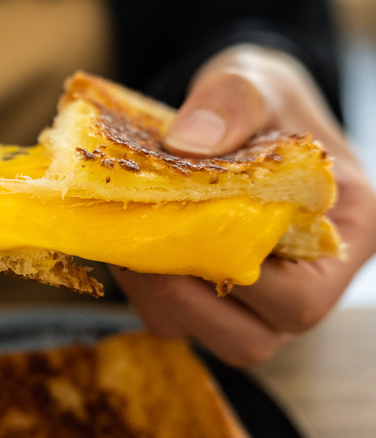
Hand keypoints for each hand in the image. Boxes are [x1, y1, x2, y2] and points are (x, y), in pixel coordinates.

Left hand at [110, 45, 375, 365]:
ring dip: (157, 299)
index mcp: (343, 234)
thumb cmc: (261, 100)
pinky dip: (142, 292)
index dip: (238, 280)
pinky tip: (127, 244)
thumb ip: (231, 102)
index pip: (302, 297)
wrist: (237, 111)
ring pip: (205, 336)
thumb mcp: (253, 81)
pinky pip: (174, 320)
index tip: (187, 231)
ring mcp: (258, 297)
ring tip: (130, 241)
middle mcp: (306, 281)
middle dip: (184, 298)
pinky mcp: (215, 296)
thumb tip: (188, 143)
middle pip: (250, 339)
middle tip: (143, 244)